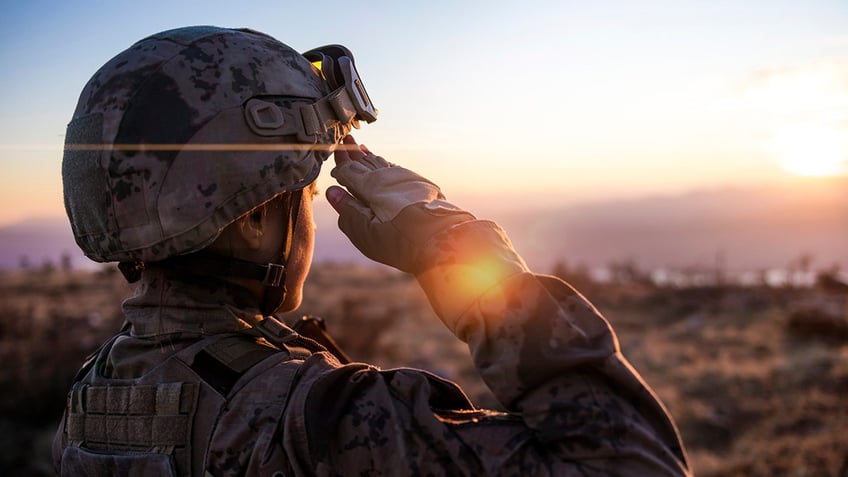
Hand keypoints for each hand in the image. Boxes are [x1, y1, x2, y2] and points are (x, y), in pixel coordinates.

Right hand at [326, 136, 474, 273]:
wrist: (442, 239)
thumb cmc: (401, 240)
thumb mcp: (365, 231)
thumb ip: (347, 210)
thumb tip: (333, 193)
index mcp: (371, 185)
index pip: (349, 170)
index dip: (340, 166)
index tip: (335, 160)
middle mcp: (388, 176)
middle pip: (367, 162)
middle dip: (355, 154)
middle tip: (347, 142)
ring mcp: (407, 179)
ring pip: (383, 164)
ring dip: (371, 157)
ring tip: (363, 149)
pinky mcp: (422, 185)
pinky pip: (397, 170)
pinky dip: (387, 166)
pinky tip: (385, 166)